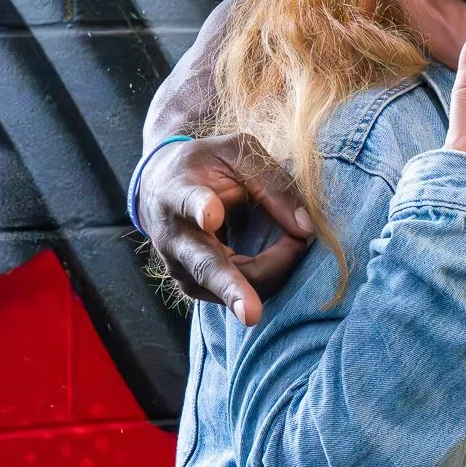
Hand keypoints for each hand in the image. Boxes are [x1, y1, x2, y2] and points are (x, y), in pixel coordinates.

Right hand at [140, 134, 313, 326]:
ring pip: (234, 286)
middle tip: (251, 313)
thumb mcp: (238, 153)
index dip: (201, 209)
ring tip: (295, 243)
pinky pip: (240, 292)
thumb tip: (306, 228)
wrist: (160, 186)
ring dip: (273, 270)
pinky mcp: (195, 286)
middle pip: (206, 267)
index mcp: (179, 192)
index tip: (211, 215)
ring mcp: (183, 267)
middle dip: (230, 288)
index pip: (189, 202)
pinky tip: (281, 256)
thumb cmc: (205, 165)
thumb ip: (273, 184)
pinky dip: (268, 277)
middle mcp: (175, 237)